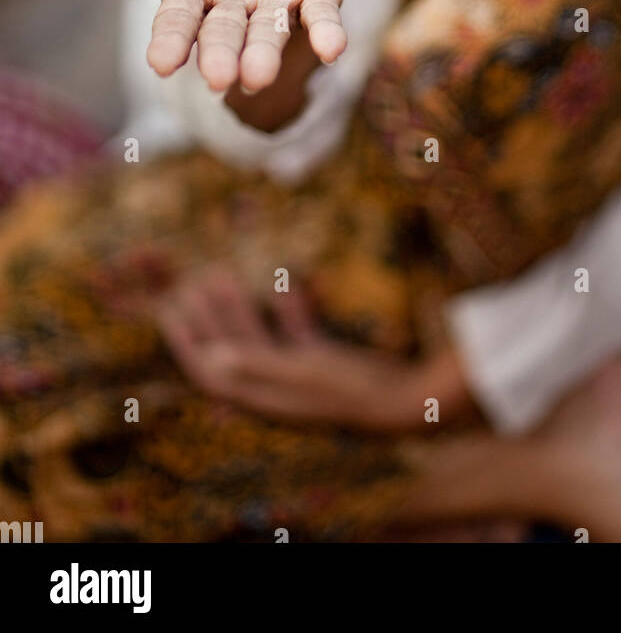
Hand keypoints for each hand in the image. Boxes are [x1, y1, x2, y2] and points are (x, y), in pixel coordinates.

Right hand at [71, 0, 345, 93]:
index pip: (179, 20)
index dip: (171, 41)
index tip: (162, 64)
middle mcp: (234, 8)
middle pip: (225, 32)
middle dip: (222, 54)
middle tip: (221, 80)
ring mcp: (274, 4)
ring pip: (269, 31)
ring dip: (265, 53)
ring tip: (260, 77)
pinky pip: (320, 14)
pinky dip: (326, 32)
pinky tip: (334, 48)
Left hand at [154, 267, 429, 431]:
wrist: (402, 399)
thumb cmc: (350, 389)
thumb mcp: (302, 371)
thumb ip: (257, 363)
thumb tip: (211, 355)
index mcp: (262, 395)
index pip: (210, 372)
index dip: (185, 342)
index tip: (168, 308)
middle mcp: (273, 386)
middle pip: (228, 350)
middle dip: (207, 316)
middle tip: (190, 280)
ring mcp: (297, 374)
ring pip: (258, 337)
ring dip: (238, 307)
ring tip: (221, 271)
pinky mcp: (321, 361)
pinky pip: (294, 331)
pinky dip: (284, 307)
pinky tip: (281, 279)